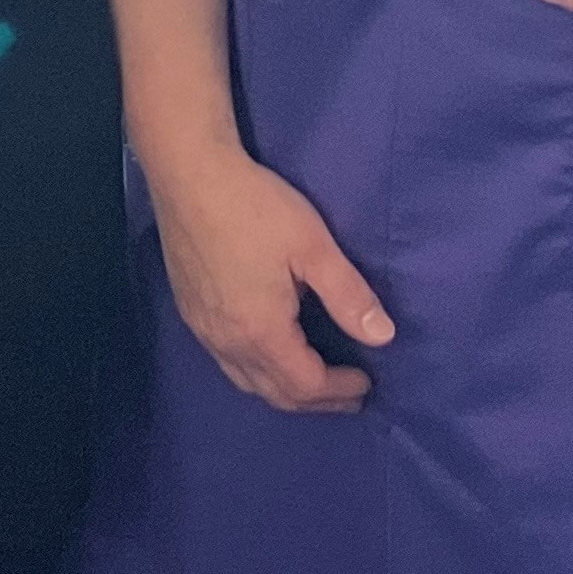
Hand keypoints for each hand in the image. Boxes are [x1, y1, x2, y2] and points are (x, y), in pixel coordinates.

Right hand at [145, 142, 392, 415]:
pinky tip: (270, 352)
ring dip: (285, 389)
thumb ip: (348, 296)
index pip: (306, 384)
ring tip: (314, 381)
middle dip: (316, 400)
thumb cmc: (255, 207)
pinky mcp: (189, 311)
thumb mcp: (313, 246)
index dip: (340, 389)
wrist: (188, 173)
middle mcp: (227, 342)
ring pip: (247, 382)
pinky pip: (227, 362)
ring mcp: (203, 329)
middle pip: (275, 394)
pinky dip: (258, 372)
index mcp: (261, 331)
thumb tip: (384, 338)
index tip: (367, 380)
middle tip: (349, 394)